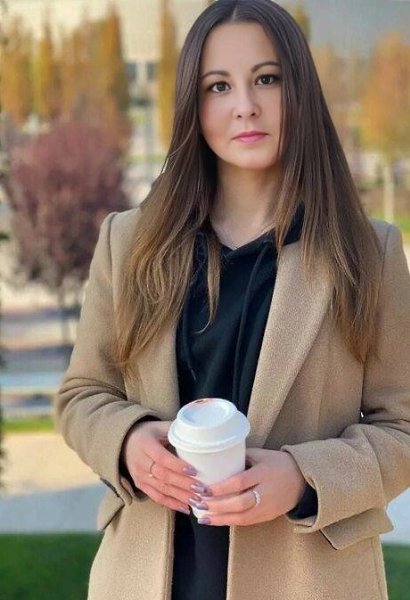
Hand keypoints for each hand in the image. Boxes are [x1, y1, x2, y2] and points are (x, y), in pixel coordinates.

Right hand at [122, 420, 210, 513]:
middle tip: (201, 489)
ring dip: (180, 496)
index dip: (177, 466)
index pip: (162, 458)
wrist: (125, 443)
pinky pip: (157, 497)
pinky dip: (171, 504)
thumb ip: (176, 429)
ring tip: (197, 501)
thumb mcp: (159, 426)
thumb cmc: (148, 433)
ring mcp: (140, 476)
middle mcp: (141, 462)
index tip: (193, 471)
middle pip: (163, 476)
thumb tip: (198, 432)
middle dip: (183, 484)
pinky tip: (186, 508)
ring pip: (161, 489)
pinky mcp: (141, 486)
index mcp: (146, 444)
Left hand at [190, 449, 306, 525]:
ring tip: (202, 517)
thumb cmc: (279, 463)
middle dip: (217, 506)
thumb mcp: (262, 454)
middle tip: (199, 504)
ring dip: (220, 518)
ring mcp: (268, 507)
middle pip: (239, 503)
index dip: (221, 488)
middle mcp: (266, 492)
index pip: (240, 483)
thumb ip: (242, 456)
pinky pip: (247, 522)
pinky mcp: (268, 516)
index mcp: (263, 473)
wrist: (304, 479)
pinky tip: (216, 520)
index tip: (204, 489)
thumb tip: (217, 458)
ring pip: (242, 517)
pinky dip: (230, 522)